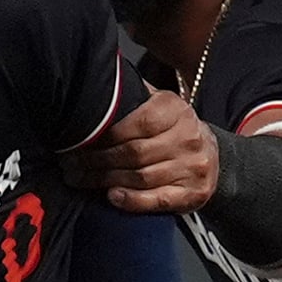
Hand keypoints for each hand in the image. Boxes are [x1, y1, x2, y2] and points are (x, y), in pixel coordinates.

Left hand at [64, 88, 218, 213]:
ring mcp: (193, 167)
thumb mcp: (159, 106)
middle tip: (71, 164)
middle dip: (97, 160)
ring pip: (142, 177)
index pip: (138, 122)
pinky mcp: (194, 193)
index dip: (105, 134)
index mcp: (177, 110)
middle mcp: (188, 137)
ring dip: (105, 180)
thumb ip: (133, 97)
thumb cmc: (173, 131)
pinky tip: (112, 196)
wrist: (210, 156)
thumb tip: (99, 82)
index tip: (79, 140)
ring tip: (81, 179)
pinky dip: (132, 200)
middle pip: (135, 152)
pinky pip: (158, 199)